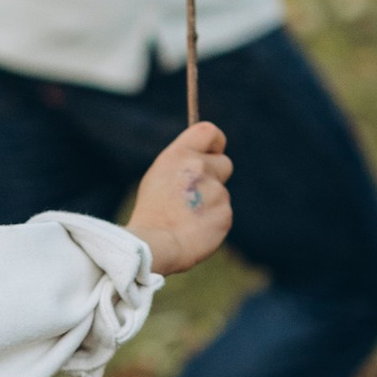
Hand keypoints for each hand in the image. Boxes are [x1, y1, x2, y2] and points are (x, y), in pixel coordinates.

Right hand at [127, 122, 232, 274]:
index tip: (213, 152)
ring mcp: (215, 191)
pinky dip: (212, 221)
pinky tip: (195, 230)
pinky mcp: (225, 214)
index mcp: (180, 155)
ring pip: (220, 193)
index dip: (215, 142)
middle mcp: (199, 168)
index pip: (210, 132)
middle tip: (197, 193)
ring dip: (210, 203)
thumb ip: (184, 164)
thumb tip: (204, 160)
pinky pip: (223, 213)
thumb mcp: (160, 176)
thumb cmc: (151, 212)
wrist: (154, 245)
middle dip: (215, 176)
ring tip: (187, 218)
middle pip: (224, 164)